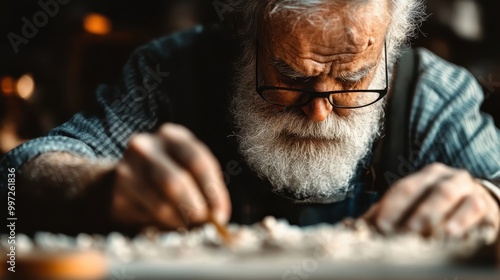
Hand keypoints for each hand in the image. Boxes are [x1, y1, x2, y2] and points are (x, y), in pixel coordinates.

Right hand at [111, 123, 230, 229]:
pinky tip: (167, 225)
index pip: (197, 161)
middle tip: (204, 224)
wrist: (128, 178)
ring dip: (180, 222)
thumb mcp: (189, 167)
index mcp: (171, 136)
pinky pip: (145, 218)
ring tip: (188, 227)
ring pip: (160, 204)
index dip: (212, 191)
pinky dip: (162, 226)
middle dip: (194, 208)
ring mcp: (127, 170)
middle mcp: (146, 147)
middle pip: (175, 182)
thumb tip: (218, 217)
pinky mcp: (117, 195)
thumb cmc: (171, 172)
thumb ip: (206, 186)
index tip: (220, 214)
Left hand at [363, 163, 499, 237]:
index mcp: (424, 176)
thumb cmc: (438, 206)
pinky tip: (451, 234)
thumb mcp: (415, 206)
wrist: (476, 203)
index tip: (380, 225)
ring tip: (425, 232)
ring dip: (434, 214)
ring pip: (448, 195)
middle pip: (426, 190)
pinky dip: (461, 221)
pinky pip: (473, 208)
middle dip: (414, 211)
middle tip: (403, 232)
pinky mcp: (483, 203)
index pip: (404, 187)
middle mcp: (445, 177)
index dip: (391, 206)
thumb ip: (389, 214)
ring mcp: (466, 188)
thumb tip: (359, 226)